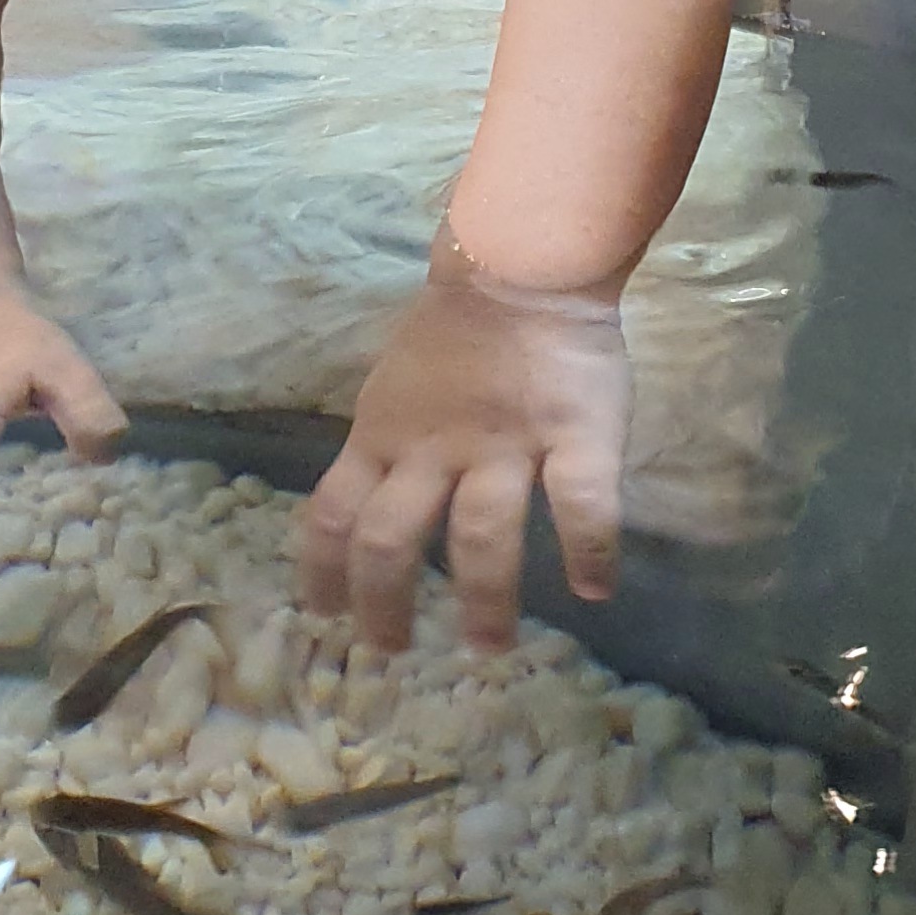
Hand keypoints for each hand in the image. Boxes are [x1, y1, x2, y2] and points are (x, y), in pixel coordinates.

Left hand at [300, 229, 630, 655]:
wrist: (524, 263)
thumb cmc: (458, 331)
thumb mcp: (396, 389)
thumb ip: (389, 448)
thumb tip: (371, 510)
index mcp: (383, 434)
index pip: (331, 513)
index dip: (321, 572)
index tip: (323, 616)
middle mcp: (433, 448)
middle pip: (389, 539)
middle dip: (385, 605)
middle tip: (394, 651)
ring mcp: (505, 443)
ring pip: (480, 535)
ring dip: (483, 600)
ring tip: (489, 646)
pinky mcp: (575, 433)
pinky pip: (582, 504)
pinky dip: (590, 552)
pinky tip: (595, 589)